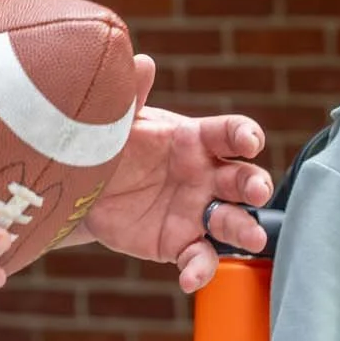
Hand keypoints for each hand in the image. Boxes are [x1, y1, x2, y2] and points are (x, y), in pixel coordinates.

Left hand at [73, 56, 271, 293]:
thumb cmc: (110, 144)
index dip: (244, 135)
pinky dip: (200, 270)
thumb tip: (141, 61)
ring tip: (250, 238)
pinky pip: (199, 258)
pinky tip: (189, 279)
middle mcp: (206, 176)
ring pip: (232, 221)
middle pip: (243, 179)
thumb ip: (132, 96)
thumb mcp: (117, 120)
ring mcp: (197, 212)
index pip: (230, 133)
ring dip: (245, 229)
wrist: (82, 188)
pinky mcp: (181, 243)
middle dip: (255, 185)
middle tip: (256, 192)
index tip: (249, 140)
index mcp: (196, 140)